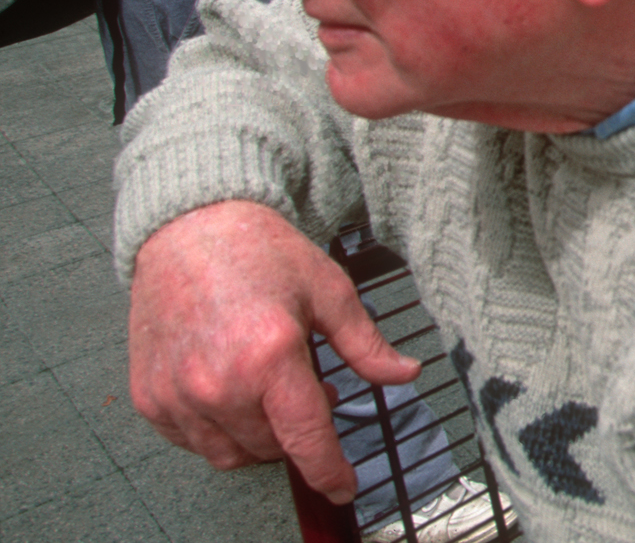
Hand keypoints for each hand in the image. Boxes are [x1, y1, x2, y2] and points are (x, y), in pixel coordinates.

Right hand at [127, 200, 421, 503]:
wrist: (190, 229)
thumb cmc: (260, 253)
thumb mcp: (328, 290)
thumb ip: (364, 344)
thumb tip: (405, 374)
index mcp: (269, 357)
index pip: (306, 438)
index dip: (330, 471)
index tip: (345, 486)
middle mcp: (218, 384)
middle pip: (272, 447)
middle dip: (298, 432)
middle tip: (307, 390)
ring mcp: (178, 395)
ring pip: (232, 454)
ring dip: (260, 437)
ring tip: (270, 390)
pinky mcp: (150, 397)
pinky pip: (193, 443)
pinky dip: (219, 431)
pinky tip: (232, 393)